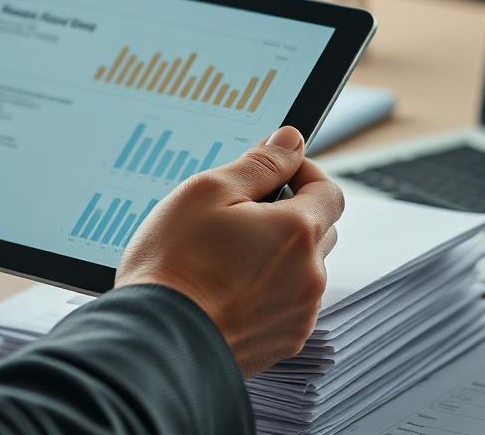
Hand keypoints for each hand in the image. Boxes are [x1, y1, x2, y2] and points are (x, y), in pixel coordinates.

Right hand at [115, 126, 342, 377]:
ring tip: (224, 256)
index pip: (328, 190)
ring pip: (301, 270)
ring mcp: (298, 314)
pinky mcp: (281, 344)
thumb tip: (290, 141)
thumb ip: (258, 163)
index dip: (303, 173)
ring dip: (277, 256)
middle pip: (319, 230)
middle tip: (241, 213)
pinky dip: (265, 291)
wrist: (156, 342)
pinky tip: (225, 289)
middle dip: (290, 214)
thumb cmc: (175, 263)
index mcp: (298, 231)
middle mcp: (309, 275)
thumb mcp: (208, 192)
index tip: (274, 172)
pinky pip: (286, 305)